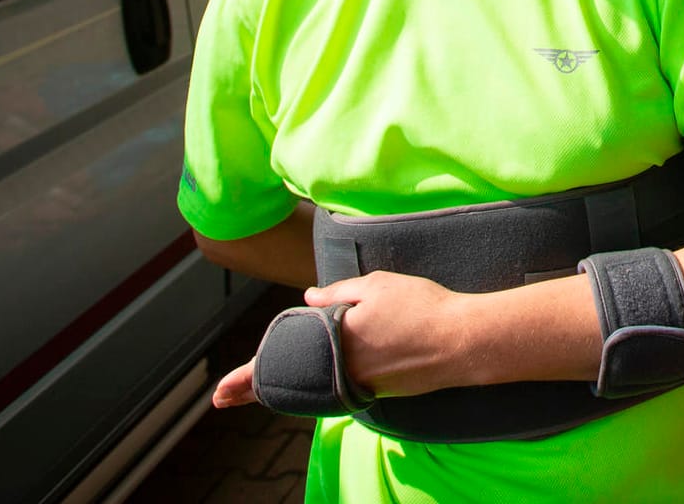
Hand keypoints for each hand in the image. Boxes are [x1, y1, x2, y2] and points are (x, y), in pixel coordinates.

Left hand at [211, 271, 479, 408]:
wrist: (463, 341)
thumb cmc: (421, 306)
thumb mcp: (377, 284)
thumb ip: (338, 292)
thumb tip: (306, 299)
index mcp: (336, 341)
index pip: (282, 358)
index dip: (249, 375)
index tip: (220, 390)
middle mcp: (343, 370)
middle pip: (291, 382)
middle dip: (255, 389)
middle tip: (223, 398)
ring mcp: (364, 384)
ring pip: (316, 387)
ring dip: (288, 388)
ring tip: (260, 391)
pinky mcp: (383, 390)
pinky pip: (342, 387)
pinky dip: (322, 385)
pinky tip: (317, 380)